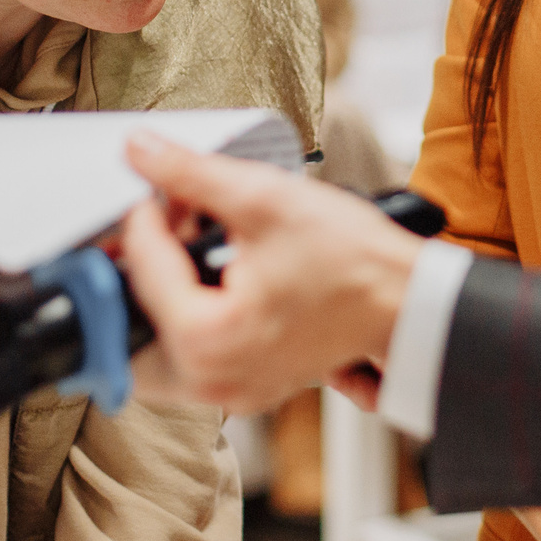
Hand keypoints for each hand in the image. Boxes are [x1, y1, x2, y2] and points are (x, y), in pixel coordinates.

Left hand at [118, 132, 424, 414]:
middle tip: (158, 221)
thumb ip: (191, 174)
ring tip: (185, 245)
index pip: (143, 266)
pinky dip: (186, 319)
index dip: (144, 213)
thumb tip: (139, 151)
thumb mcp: (265, 199)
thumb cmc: (354, 261)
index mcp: (206, 338)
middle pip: (131, 325)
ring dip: (158, 297)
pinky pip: (190, 360)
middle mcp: (211, 378)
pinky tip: (210, 276)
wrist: (409, 300)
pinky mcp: (248, 386)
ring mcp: (231, 390)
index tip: (153, 183)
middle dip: (138, 270)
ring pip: (155, 348)